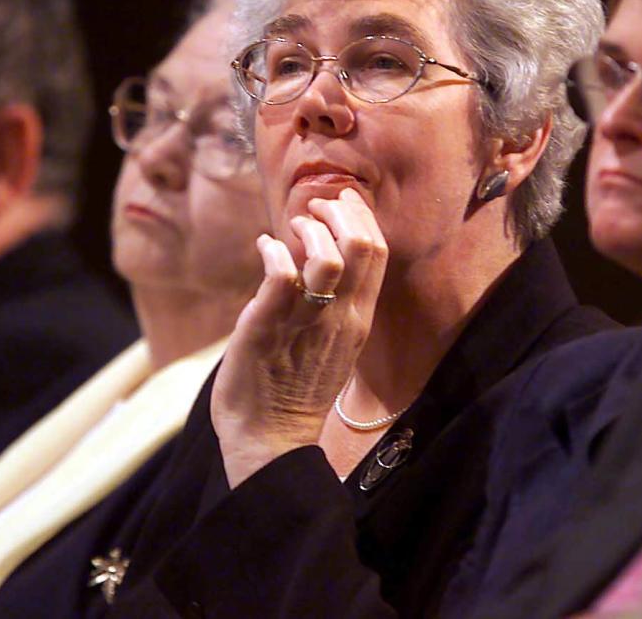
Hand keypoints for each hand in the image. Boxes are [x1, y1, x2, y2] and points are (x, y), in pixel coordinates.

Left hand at [211, 187, 387, 487]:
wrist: (271, 440)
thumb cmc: (298, 389)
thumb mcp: (333, 343)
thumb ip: (335, 303)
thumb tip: (322, 257)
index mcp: (358, 319)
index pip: (377, 253)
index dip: (362, 217)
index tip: (344, 201)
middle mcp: (340, 318)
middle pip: (361, 247)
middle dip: (340, 213)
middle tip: (316, 208)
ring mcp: (306, 322)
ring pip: (325, 257)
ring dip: (308, 230)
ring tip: (292, 228)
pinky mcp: (267, 327)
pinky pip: (279, 275)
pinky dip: (272, 250)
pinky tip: (264, 247)